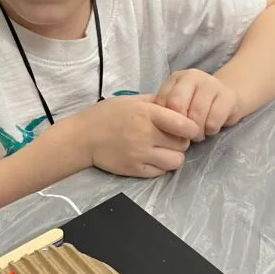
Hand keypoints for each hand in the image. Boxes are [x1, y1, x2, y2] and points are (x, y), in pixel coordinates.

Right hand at [80, 94, 199, 177]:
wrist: (83, 137)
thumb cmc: (107, 115)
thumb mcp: (131, 100)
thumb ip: (155, 102)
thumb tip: (177, 105)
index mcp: (146, 113)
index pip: (183, 124)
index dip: (191, 127)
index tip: (189, 127)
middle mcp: (145, 135)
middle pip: (182, 144)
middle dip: (181, 140)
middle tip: (172, 137)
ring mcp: (140, 154)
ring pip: (176, 161)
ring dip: (173, 155)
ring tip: (163, 149)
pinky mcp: (135, 170)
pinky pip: (161, 172)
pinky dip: (161, 165)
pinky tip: (152, 156)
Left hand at [156, 69, 241, 140]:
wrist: (228, 97)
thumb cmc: (197, 104)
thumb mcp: (179, 103)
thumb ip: (167, 109)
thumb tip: (155, 126)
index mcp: (175, 78)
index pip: (162, 100)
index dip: (165, 120)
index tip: (170, 131)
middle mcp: (192, 76)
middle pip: (177, 104)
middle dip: (179, 125)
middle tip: (184, 136)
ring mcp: (211, 83)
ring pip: (196, 113)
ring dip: (196, 131)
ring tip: (198, 135)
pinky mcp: (228, 95)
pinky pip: (214, 119)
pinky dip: (210, 130)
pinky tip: (210, 130)